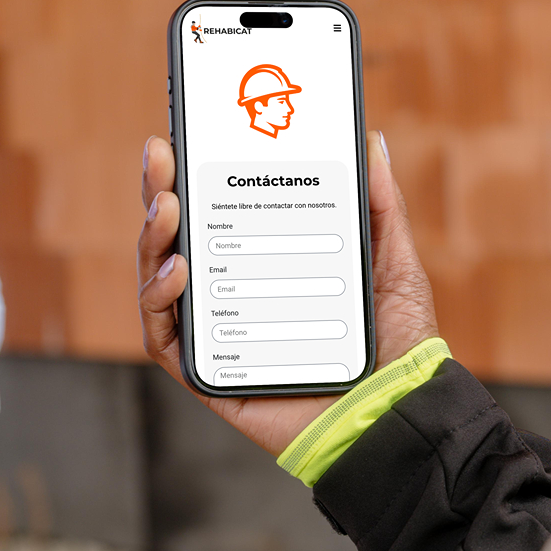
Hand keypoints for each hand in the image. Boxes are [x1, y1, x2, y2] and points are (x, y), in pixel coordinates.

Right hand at [138, 130, 440, 457]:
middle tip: (160, 155)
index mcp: (265, 263)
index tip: (181, 136)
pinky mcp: (209, 376)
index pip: (215, 211)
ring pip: (159, 279)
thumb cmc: (396, 346)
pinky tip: (179, 270)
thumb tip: (369, 140)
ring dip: (151, 238)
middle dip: (157, 191)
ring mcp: (217, 333)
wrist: (399, 414)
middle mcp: (233, 295)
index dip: (189, 173)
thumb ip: (380, 206)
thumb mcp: (392, 263)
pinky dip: (159, 300)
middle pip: (175, 238)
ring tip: (168, 205)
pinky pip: (164, 337)